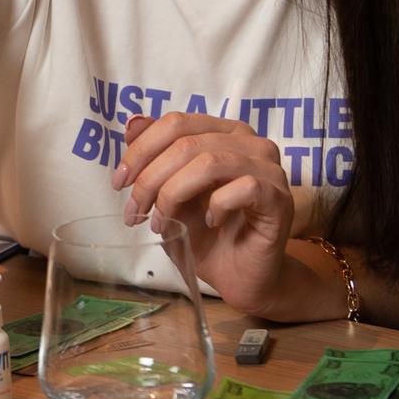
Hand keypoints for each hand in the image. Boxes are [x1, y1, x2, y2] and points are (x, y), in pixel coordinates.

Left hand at [116, 111, 295, 315]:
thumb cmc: (206, 234)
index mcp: (223, 132)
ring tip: (163, 223)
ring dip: (174, 195)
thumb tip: (132, 122)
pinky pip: (244, 188)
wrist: (239, 276)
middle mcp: (250, 142)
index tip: (119, 183)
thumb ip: (155, 157)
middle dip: (151, 179)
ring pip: (210, 162)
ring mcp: (269, 168)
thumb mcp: (169, 193)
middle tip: (135, 212)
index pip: (176, 123)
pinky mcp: (279, 197)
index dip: (141, 150)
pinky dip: (217, 206)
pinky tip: (210, 222)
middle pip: (186, 143)